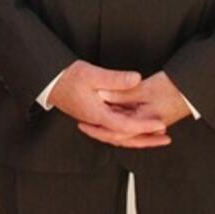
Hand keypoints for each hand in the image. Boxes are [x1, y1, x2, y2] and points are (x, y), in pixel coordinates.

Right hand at [49, 61, 170, 148]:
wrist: (49, 82)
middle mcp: (97, 122)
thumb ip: (115, 79)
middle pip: (125, 138)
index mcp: (97, 115)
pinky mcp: (95, 116)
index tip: (161, 124)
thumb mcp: (91, 74)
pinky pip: (115, 127)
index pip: (126, 127)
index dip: (144, 126)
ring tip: (156, 133)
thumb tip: (137, 79)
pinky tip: (138, 122)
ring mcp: (96, 120)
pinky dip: (129, 128)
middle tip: (166, 138)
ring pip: (121, 134)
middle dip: (147, 139)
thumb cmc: (67, 77)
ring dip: (139, 135)